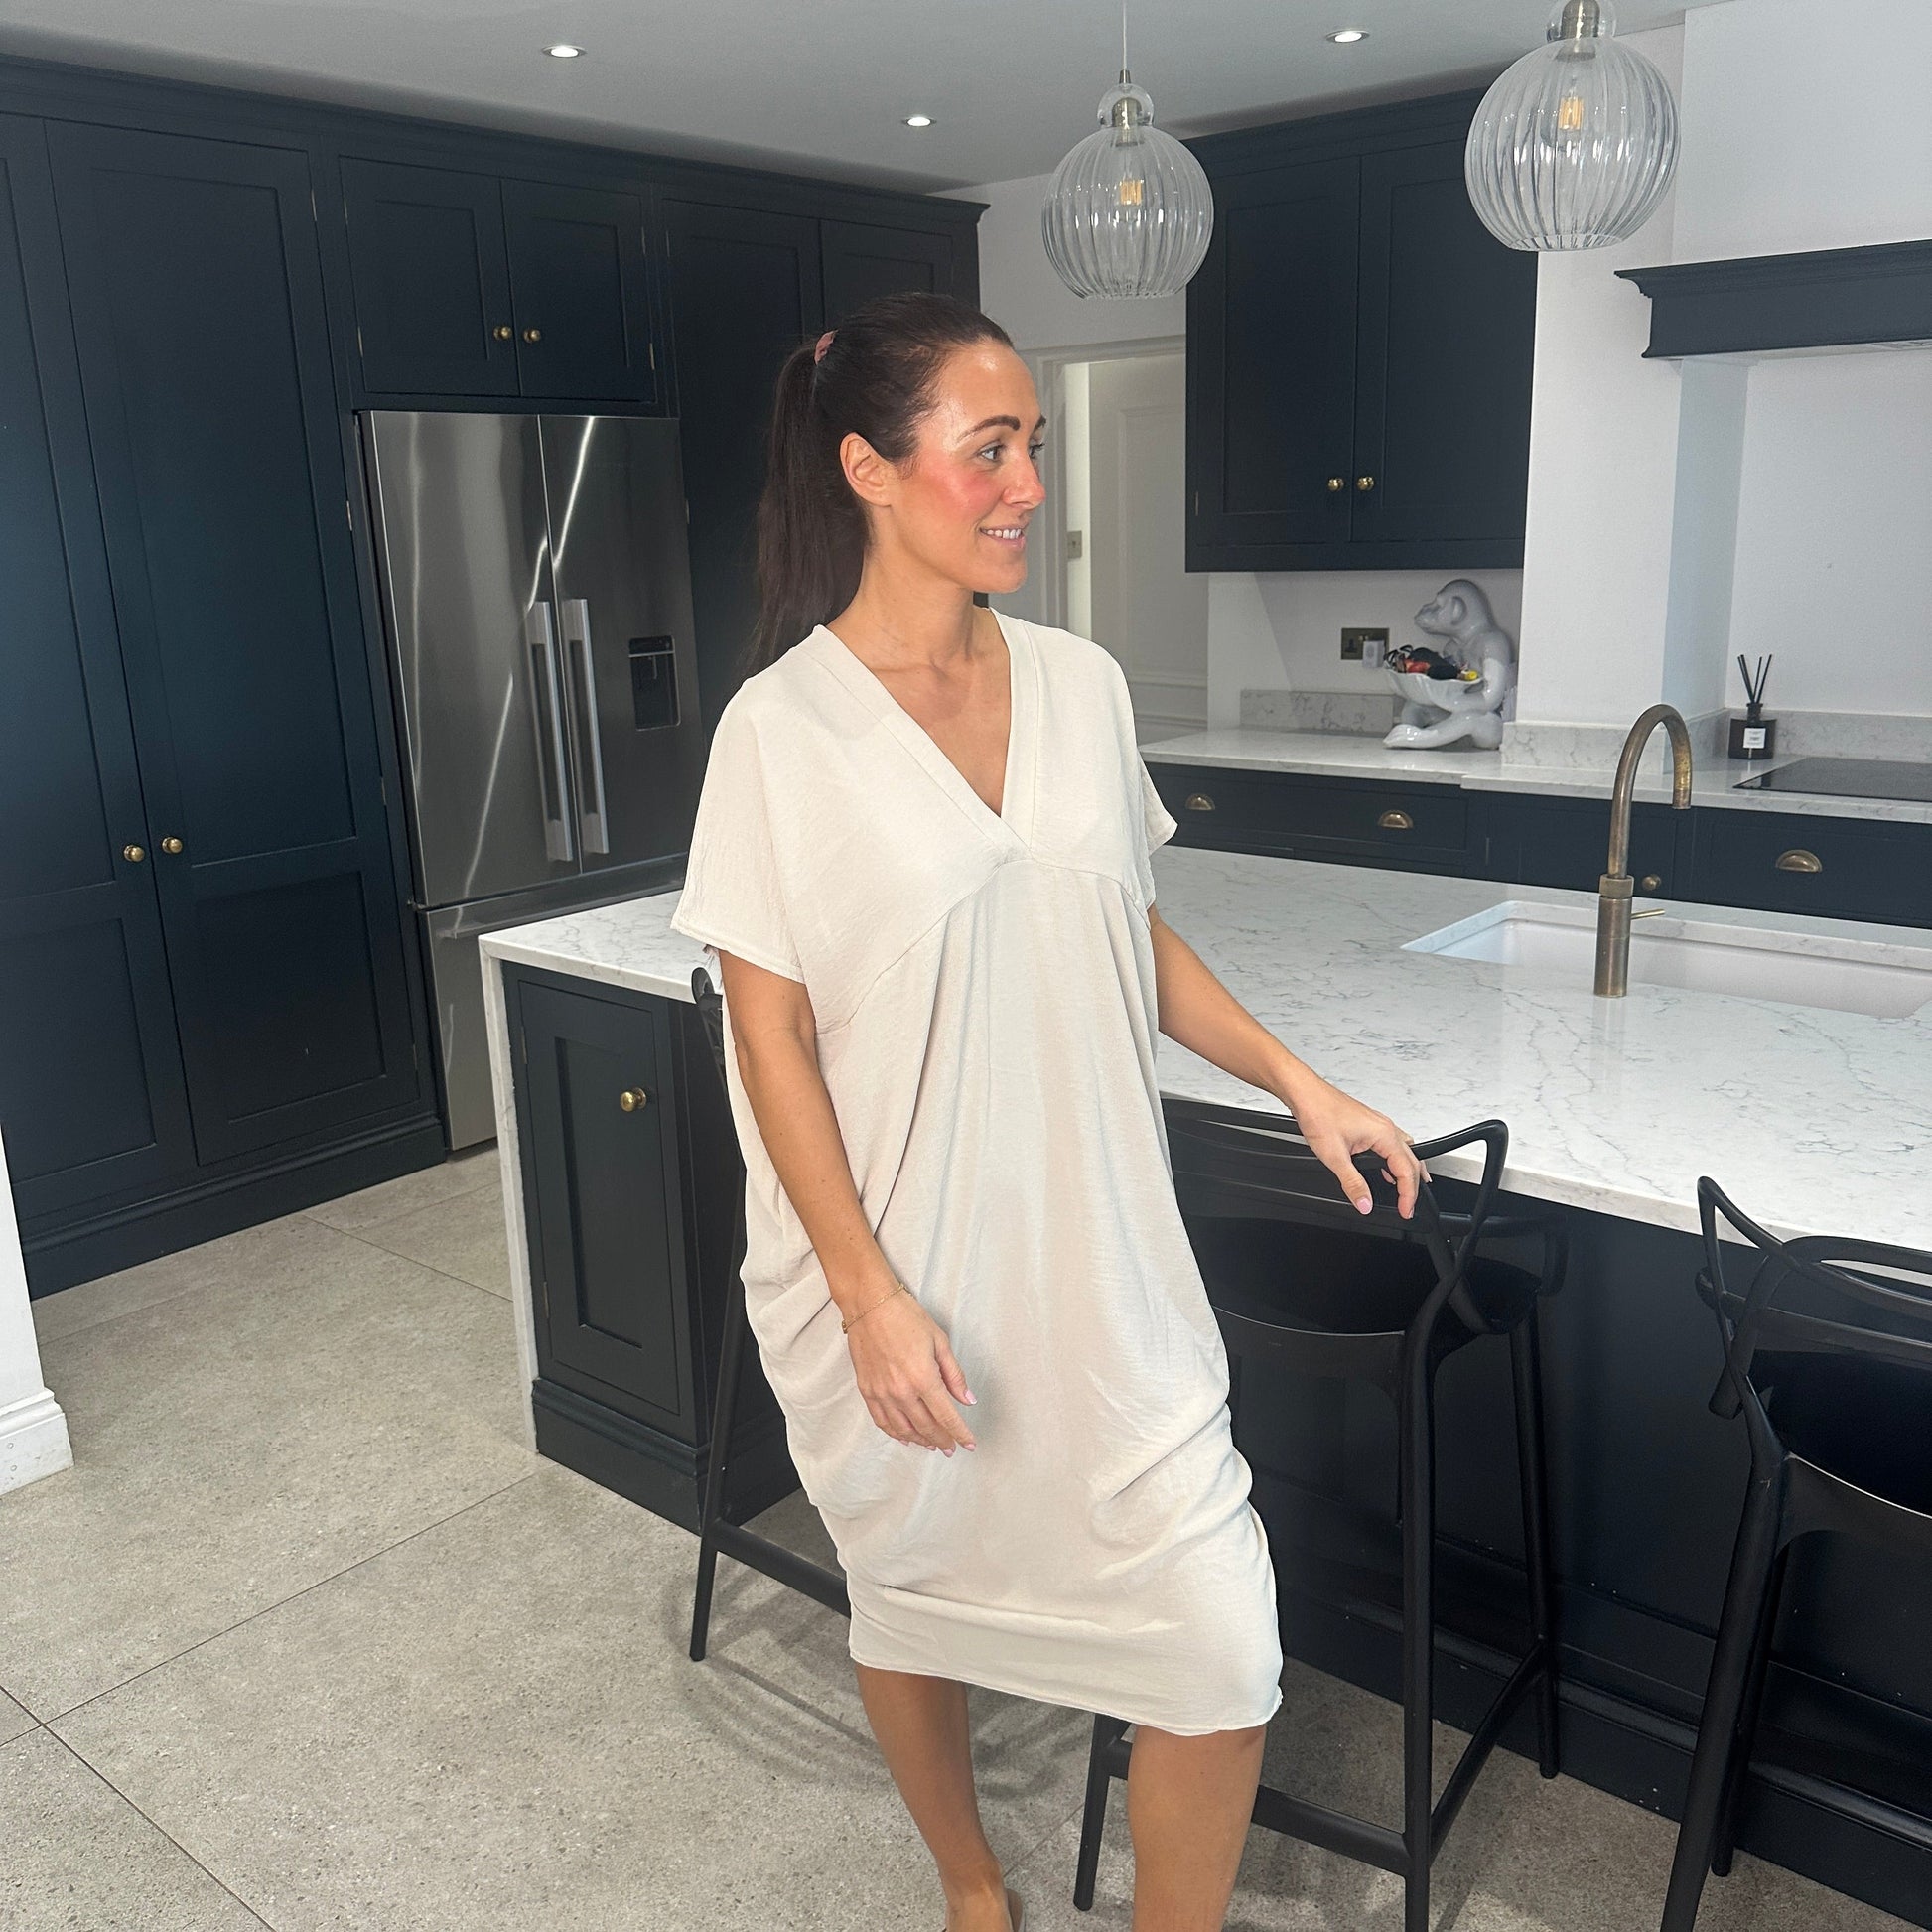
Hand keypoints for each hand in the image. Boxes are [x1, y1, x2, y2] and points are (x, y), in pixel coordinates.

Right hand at [842, 1284, 976, 1454]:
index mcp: (923, 1377)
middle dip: (942, 1440)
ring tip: (932, 1445)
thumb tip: (967, 1399)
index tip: (969, 1444)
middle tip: (951, 1447)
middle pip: (926, 1426)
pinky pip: (882, 1421)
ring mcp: (882, 1393)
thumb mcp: (939, 1341)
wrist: (869, 1304)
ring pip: (904, 1429)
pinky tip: (905, 1437)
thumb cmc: (905, 1316)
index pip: (947, 1416)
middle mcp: (902, 1391)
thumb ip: (954, 1374)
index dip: (960, 1433)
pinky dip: (895, 1433)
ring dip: (920, 1440)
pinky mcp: (867, 1390)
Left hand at [1283, 1072, 1426, 1218]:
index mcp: (1384, 1134)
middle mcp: (1385, 1127)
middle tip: (1406, 1207)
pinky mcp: (1370, 1125)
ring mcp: (1379, 1125)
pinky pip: (1393, 1145)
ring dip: (1407, 1172)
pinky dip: (1396, 1161)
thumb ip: (1352, 1183)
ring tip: (1405, 1192)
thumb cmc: (1318, 1113)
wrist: (1305, 1093)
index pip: (1407, 1170)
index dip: (1408, 1195)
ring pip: (1405, 1152)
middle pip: (1412, 1161)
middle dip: (1412, 1187)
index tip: (1405, 1211)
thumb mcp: (1334, 1156)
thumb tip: (1365, 1203)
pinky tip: (1387, 1170)